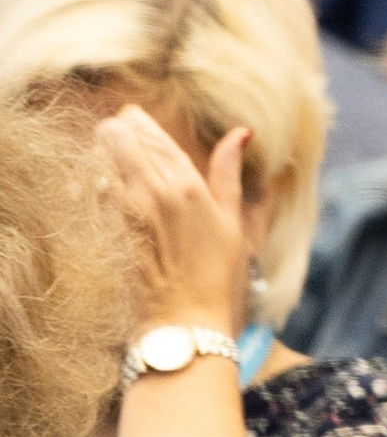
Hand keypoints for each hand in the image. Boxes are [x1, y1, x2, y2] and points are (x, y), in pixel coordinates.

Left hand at [101, 108, 253, 331]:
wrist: (183, 320)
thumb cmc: (218, 274)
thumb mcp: (233, 219)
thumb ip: (229, 172)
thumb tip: (241, 132)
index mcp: (186, 186)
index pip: (152, 138)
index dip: (138, 123)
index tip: (132, 116)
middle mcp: (151, 194)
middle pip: (119, 143)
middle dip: (117, 132)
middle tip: (121, 130)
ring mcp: (125, 214)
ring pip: (102, 164)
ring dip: (105, 156)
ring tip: (114, 157)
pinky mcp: (109, 233)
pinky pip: (96, 194)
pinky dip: (98, 183)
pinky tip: (105, 186)